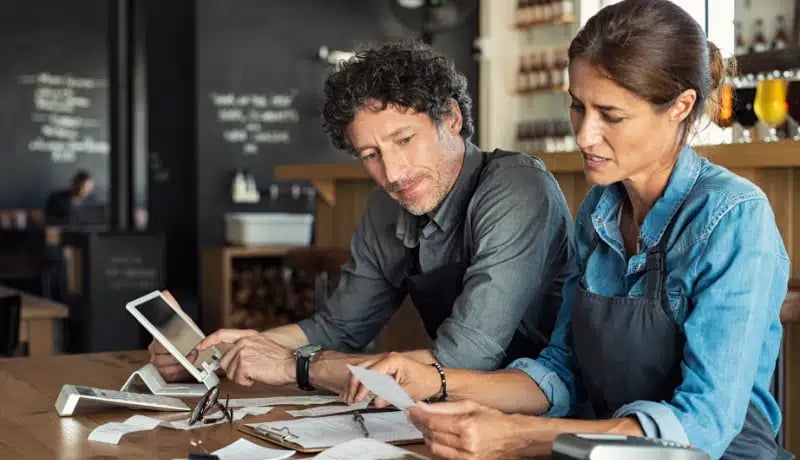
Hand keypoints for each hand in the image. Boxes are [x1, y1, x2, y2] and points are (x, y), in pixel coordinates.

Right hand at [147, 290, 195, 381]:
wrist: (189, 348)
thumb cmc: (183, 334)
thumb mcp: (181, 319)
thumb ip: (173, 307)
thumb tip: (165, 294)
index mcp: (157, 337)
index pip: (157, 341)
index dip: (165, 345)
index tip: (172, 345)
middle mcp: (155, 350)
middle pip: (161, 356)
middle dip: (177, 354)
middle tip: (189, 350)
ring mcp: (158, 362)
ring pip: (163, 366)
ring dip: (179, 364)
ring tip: (189, 358)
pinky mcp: (164, 373)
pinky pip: (167, 376)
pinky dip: (178, 373)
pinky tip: (185, 367)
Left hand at [197, 329, 293, 385]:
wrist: (292, 364)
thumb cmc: (280, 359)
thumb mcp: (261, 346)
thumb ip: (244, 349)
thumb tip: (230, 359)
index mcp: (247, 336)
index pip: (221, 334)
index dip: (207, 341)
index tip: (199, 347)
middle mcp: (243, 342)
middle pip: (224, 361)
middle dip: (233, 370)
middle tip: (248, 371)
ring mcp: (243, 353)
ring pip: (230, 372)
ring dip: (242, 377)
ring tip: (257, 372)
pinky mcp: (244, 364)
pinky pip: (238, 379)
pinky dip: (247, 382)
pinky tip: (258, 376)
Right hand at [342, 352, 439, 406]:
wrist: (434, 379)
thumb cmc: (424, 382)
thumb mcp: (407, 391)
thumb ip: (390, 396)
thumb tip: (375, 402)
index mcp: (392, 361)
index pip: (371, 373)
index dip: (363, 387)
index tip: (358, 399)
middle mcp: (386, 358)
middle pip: (361, 368)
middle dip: (353, 384)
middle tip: (350, 399)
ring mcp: (384, 361)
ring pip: (361, 369)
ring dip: (354, 383)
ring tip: (349, 398)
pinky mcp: (383, 367)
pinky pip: (367, 372)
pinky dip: (360, 382)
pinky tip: (355, 392)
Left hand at [408, 400, 538, 459]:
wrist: (513, 437)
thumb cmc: (493, 419)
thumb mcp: (469, 405)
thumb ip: (444, 407)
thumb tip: (422, 406)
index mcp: (467, 427)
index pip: (433, 422)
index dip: (419, 416)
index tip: (410, 410)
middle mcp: (466, 445)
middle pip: (432, 435)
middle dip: (420, 424)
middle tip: (415, 415)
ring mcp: (467, 459)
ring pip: (434, 448)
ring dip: (427, 436)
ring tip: (426, 425)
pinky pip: (443, 456)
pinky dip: (437, 446)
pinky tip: (437, 436)